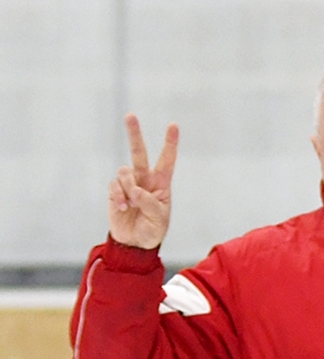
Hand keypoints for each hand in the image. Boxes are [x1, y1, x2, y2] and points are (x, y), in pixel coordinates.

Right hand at [108, 114, 177, 248]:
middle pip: (139, 152)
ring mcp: (128, 184)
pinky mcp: (115, 190)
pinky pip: (114, 186)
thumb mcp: (159, 219)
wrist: (134, 243)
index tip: (173, 125)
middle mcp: (144, 179)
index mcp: (162, 184)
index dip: (170, 143)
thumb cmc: (153, 230)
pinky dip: (118, 196)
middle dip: (134, 134)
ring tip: (131, 206)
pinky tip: (122, 208)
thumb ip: (149, 203)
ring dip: (128, 189)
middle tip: (130, 115)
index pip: (167, 160)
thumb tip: (135, 190)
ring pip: (124, 172)